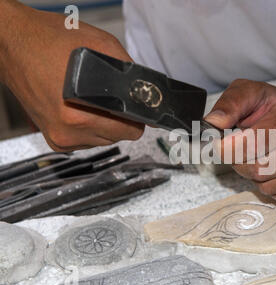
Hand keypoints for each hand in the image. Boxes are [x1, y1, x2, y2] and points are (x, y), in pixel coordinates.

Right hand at [1, 5, 143, 150]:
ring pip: (104, 140)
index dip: (137, 118)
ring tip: (92, 100)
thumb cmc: (50, 40)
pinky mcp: (54, 139)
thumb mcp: (102, 45)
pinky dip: (90, 127)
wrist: (15, 43)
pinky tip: (82, 107)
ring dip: (105, 124)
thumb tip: (148, 93)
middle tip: (110, 98)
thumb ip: (131, 73)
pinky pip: (87, 140)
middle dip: (121, 119)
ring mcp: (59, 137)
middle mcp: (68, 131)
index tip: (137, 109)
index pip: (131, 131)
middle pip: (119, 137)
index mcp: (81, 114)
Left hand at [205, 79, 275, 201]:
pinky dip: (267, 185)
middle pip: (260, 169)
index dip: (229, 149)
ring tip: (257, 156)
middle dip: (239, 163)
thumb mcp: (248, 92)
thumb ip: (229, 105)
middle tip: (237, 151)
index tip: (217, 146)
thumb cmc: (272, 106)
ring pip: (267, 185)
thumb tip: (213, 123)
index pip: (255, 143)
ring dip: (252, 175)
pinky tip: (270, 167)